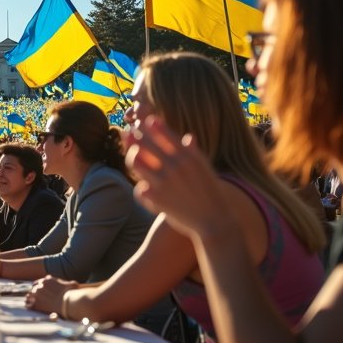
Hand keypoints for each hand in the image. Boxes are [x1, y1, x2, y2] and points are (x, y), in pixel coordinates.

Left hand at [25, 276, 79, 315]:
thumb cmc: (72, 294)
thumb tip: (76, 284)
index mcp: (46, 280)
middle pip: (33, 289)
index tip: (40, 292)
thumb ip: (69, 283)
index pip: (38, 283)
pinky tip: (31, 308)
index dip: (39, 288)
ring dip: (31, 299)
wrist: (69, 303)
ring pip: (29, 296)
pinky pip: (28, 304)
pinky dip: (29, 306)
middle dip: (35, 294)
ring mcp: (36, 294)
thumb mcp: (72, 284)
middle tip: (37, 299)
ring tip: (32, 303)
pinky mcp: (35, 303)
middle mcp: (40, 285)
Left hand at [124, 116, 226, 241]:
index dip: (151, 126)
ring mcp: (164, 182)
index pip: (164, 134)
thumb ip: (194, 152)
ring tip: (133, 158)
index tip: (145, 122)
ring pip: (136, 163)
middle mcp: (175, 166)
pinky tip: (144, 187)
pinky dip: (141, 188)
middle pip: (144, 145)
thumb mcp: (205, 168)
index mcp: (188, 156)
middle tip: (128, 135)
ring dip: (132, 159)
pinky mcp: (157, 198)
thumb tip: (188, 136)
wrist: (215, 220)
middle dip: (134, 138)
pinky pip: (139, 188)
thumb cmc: (211, 192)